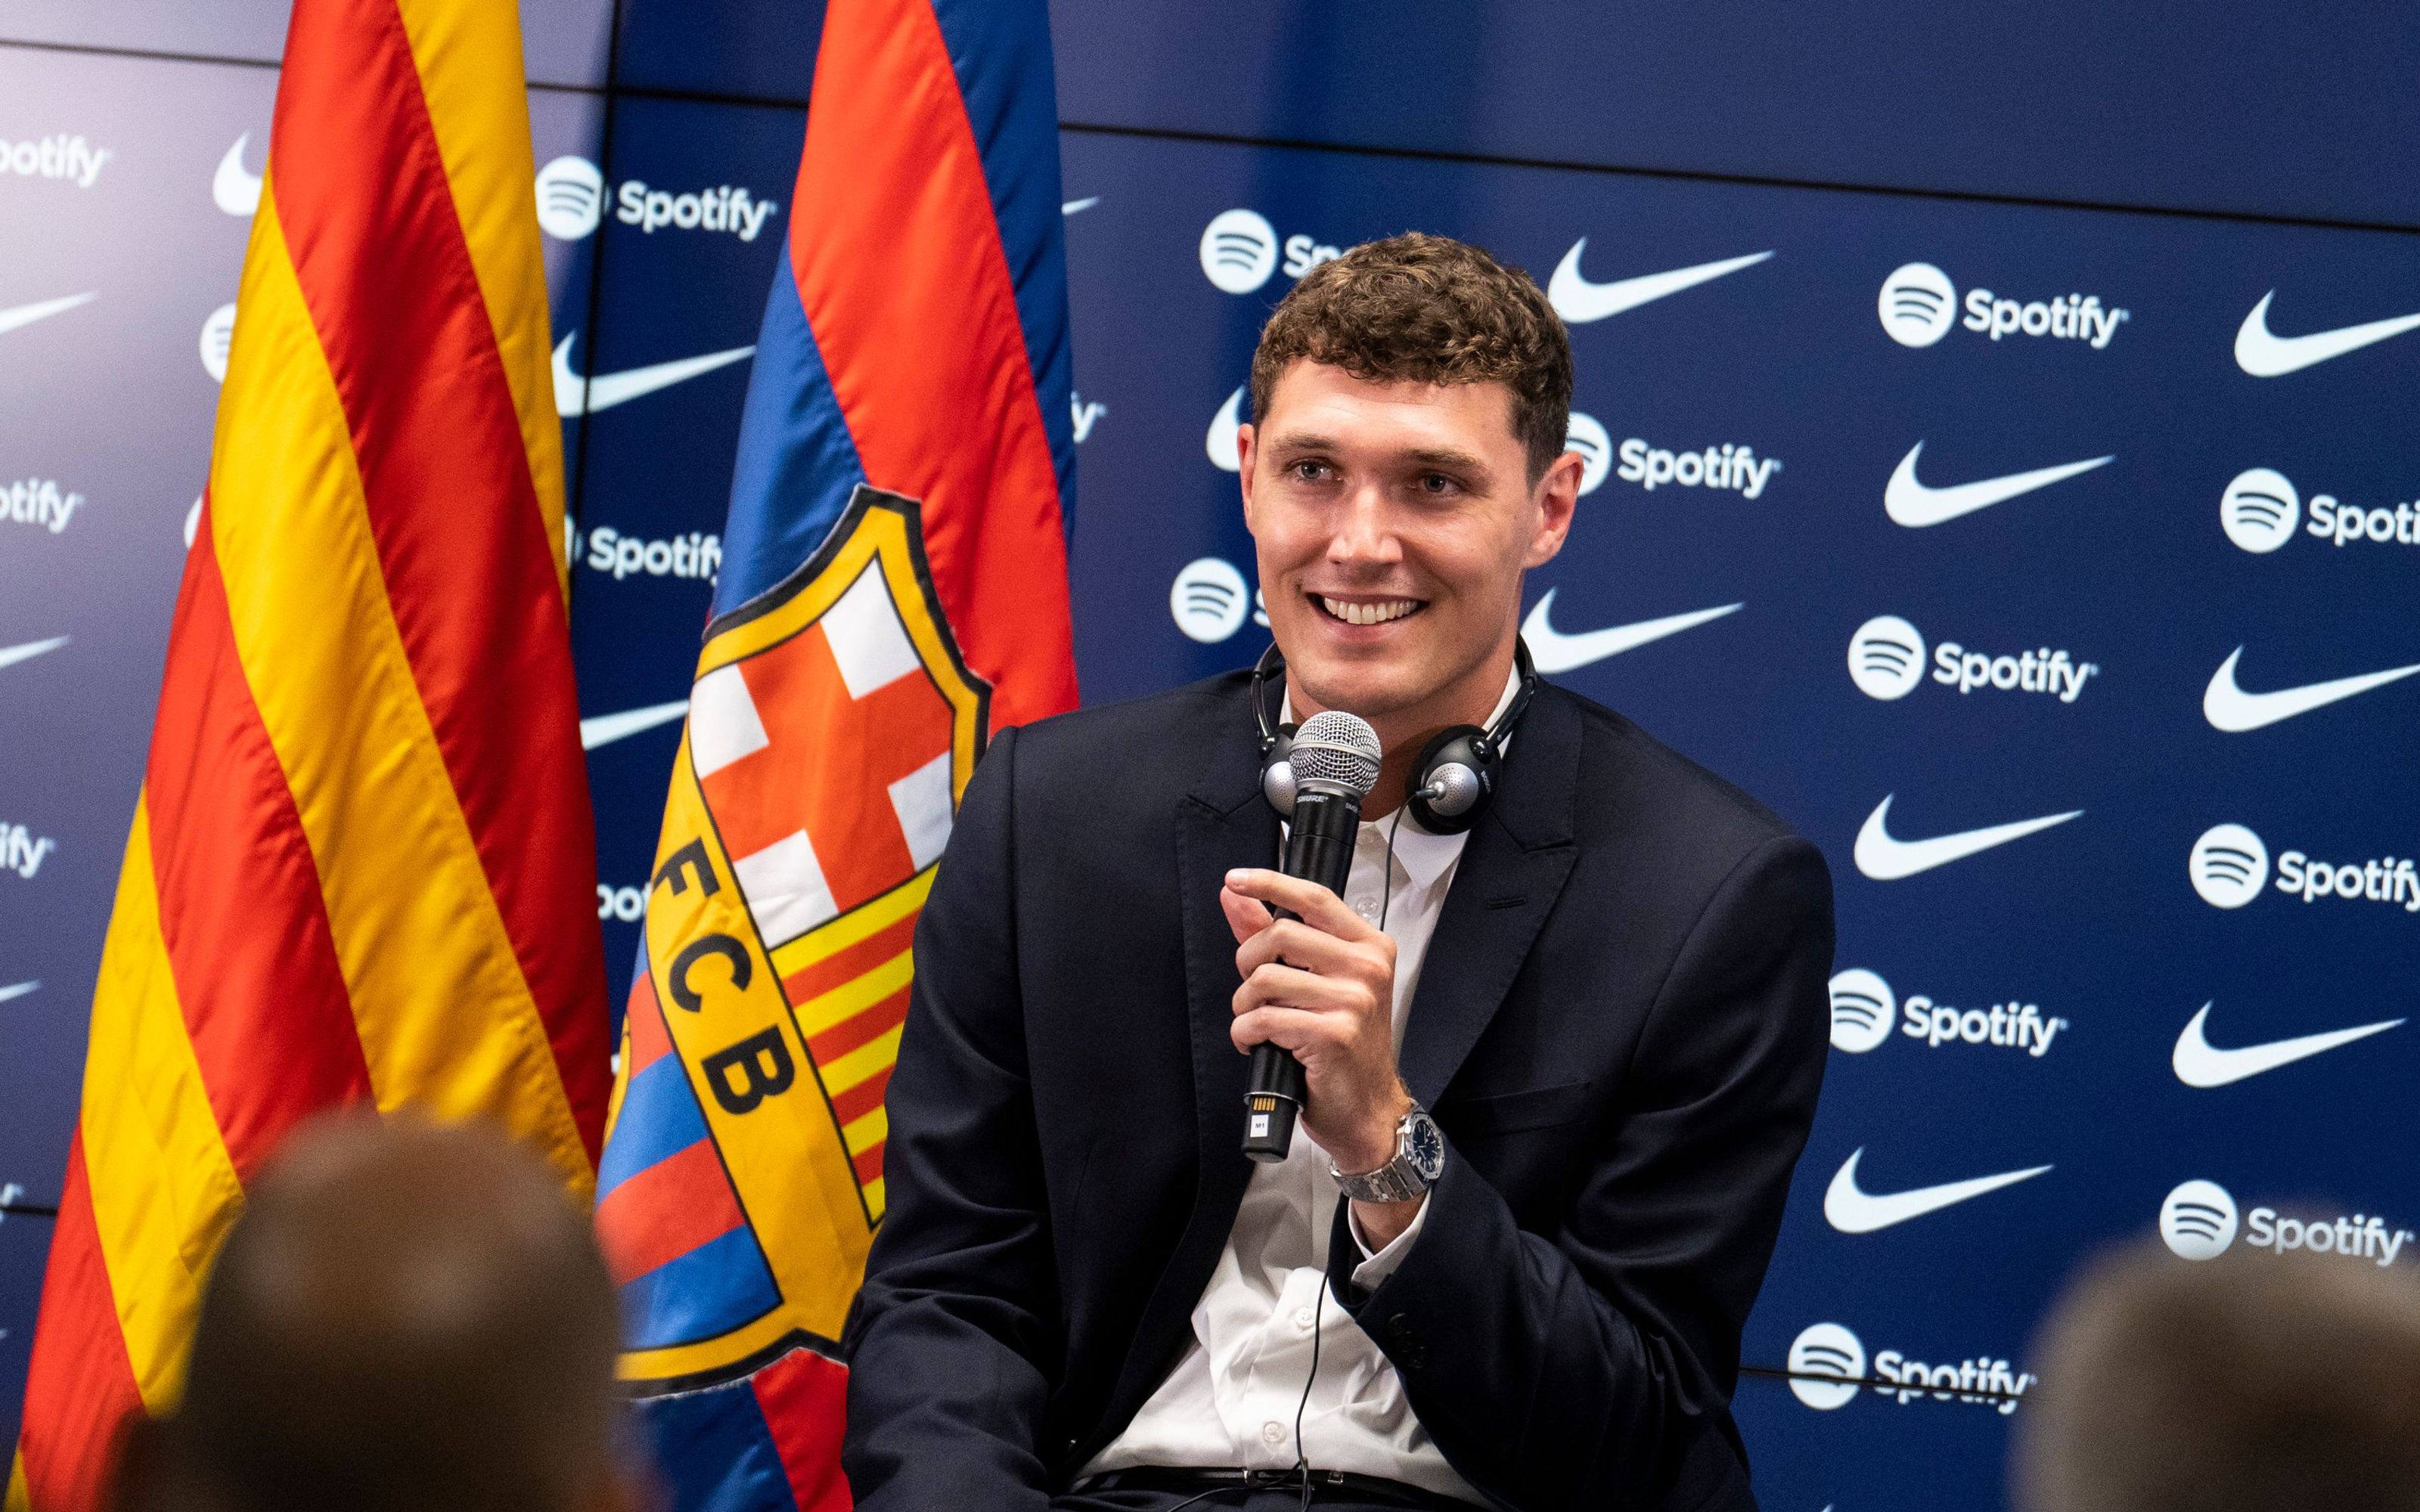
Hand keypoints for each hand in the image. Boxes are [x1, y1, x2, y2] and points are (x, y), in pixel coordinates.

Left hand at [1221, 867, 1413, 1176]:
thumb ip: (1273, 935)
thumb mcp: (1316, 983)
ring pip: (1265, 979)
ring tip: (1256, 1021)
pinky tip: (1258, 1043)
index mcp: (1369, 947)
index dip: (1270, 883)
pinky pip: (1264, 1019)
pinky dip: (1246, 1033)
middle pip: (1280, 935)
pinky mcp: (1334, 1034)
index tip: (1236, 879)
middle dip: (1248, 963)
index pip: (1314, 899)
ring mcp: (1354, 1001)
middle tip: (1251, 990)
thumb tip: (1235, 894)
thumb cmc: (1344, 1046)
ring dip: (1244, 1005)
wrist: (1368, 1109)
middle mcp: (1367, 968)